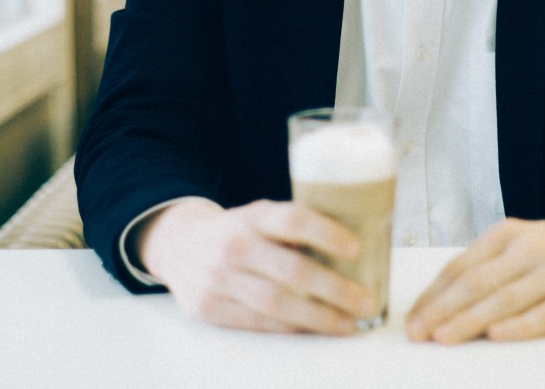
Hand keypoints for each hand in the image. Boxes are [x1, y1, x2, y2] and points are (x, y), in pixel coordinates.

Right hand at [135, 197, 376, 333]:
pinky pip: (258, 323)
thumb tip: (353, 247)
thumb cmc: (238, 231)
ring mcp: (219, 279)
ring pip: (276, 303)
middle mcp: (234, 245)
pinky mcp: (210, 309)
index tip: (357, 249)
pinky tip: (315, 330)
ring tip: (348, 323)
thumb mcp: (260, 215)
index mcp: (252, 216)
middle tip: (366, 300)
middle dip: (334, 289)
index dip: (326, 233)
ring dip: (318, 317)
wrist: (178, 245)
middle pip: (291, 270)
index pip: (293, 220)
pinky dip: (291, 329)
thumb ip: (294, 228)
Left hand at [405, 201, 544, 344]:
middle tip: (416, 334)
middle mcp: (527, 249)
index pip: (460, 266)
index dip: (432, 294)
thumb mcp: (522, 243)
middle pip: (476, 283)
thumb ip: (489, 265)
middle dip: (441, 310)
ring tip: (443, 338)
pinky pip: (544, 313)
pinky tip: (496, 336)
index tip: (412, 318)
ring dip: (469, 320)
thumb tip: (443, 298)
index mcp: (506, 234)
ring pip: (504, 299)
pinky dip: (518, 326)